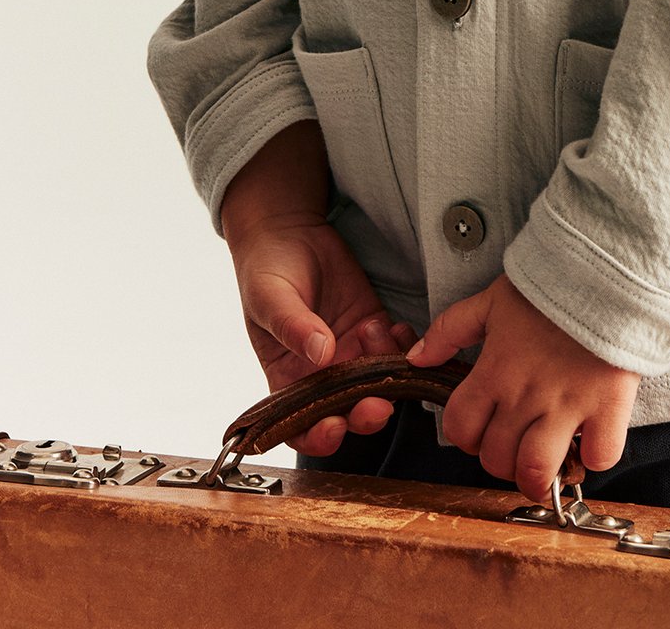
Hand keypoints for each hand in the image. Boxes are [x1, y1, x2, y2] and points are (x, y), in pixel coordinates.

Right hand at [227, 212, 420, 455]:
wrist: (289, 232)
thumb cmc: (266, 269)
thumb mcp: (269, 297)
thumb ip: (293, 326)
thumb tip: (320, 353)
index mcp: (286, 378)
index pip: (300, 426)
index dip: (317, 437)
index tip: (333, 427)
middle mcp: (321, 375)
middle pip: (347, 412)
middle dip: (365, 414)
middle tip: (379, 402)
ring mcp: (351, 352)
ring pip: (377, 384)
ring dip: (387, 374)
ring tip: (376, 332)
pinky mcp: (372, 326)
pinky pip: (395, 349)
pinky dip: (403, 346)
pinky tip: (397, 327)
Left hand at [405, 273, 640, 504]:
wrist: (603, 271)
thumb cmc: (547, 287)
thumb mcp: (490, 300)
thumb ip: (449, 329)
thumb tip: (416, 357)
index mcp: (494, 372)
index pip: (460, 430)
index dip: (466, 435)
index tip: (481, 427)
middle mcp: (526, 396)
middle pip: (496, 460)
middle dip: (499, 458)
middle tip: (514, 441)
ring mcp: (567, 406)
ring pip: (537, 471)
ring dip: (537, 474)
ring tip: (545, 458)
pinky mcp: (608, 407)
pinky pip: (598, 456)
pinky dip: (592, 457)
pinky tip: (587, 441)